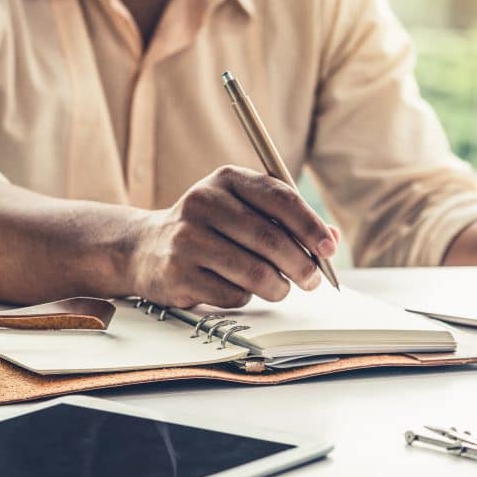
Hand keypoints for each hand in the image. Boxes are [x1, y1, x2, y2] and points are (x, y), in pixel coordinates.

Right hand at [125, 166, 338, 307]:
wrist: (144, 247)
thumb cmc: (210, 228)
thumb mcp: (246, 210)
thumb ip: (289, 220)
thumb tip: (331, 239)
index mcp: (227, 178)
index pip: (280, 198)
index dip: (310, 226)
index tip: (329, 248)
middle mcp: (203, 202)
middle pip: (270, 239)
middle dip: (302, 265)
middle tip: (313, 279)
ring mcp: (187, 238)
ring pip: (254, 272)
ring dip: (278, 287)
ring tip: (280, 288)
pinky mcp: (177, 273)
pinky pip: (232, 295)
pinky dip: (246, 298)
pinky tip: (238, 288)